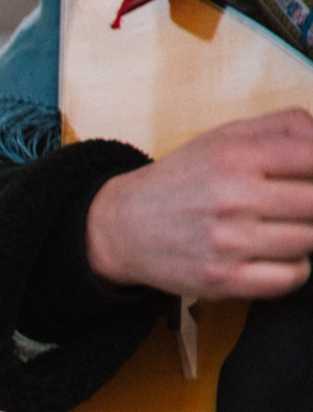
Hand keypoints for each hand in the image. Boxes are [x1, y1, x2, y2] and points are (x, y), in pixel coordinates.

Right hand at [87, 111, 312, 298]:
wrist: (122, 227)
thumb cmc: (181, 181)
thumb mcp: (227, 136)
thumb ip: (287, 126)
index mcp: (237, 156)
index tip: (311, 178)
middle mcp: (232, 198)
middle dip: (312, 205)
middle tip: (298, 206)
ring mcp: (227, 243)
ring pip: (307, 240)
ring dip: (305, 235)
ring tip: (285, 228)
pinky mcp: (221, 280)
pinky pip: (288, 278)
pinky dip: (296, 269)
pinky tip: (280, 257)